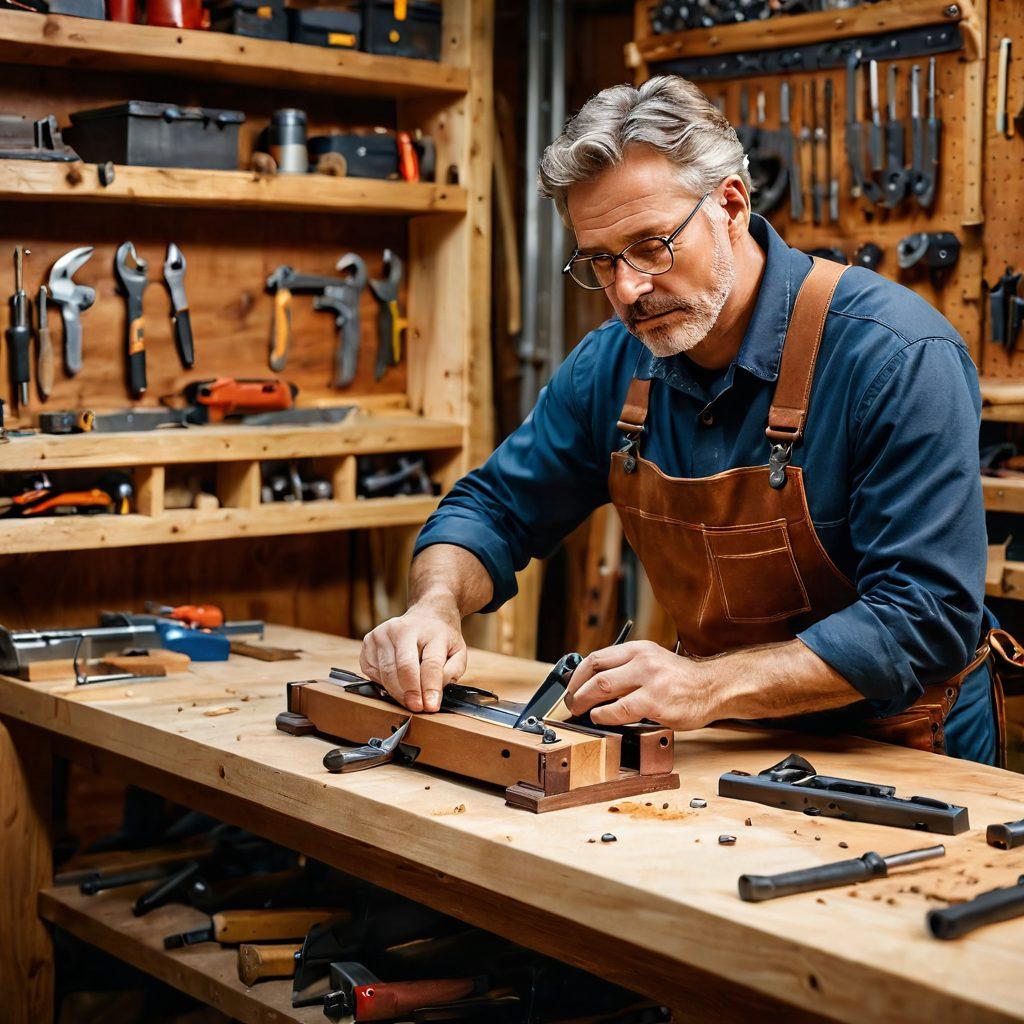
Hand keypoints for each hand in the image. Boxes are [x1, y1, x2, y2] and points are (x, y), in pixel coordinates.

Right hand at [359, 598, 466, 712]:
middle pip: (404, 668)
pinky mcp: (369, 640)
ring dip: (397, 692)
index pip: (430, 663)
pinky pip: (373, 671)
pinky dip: (384, 683)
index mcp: (431, 631)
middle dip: (410, 693)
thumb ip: (451, 672)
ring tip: (410, 699)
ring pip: (387, 673)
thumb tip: (433, 691)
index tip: (431, 706)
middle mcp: (404, 629)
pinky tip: (396, 680)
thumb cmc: (441, 638)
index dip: (430, 688)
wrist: (427, 613)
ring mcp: (383, 633)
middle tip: (417, 709)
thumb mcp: (458, 652)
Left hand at [564, 640, 712, 729]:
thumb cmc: (681, 679)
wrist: (713, 687)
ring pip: (603, 687)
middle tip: (571, 703)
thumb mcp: (652, 661)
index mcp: (638, 649)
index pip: (597, 657)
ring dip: (585, 701)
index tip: (571, 686)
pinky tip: (601, 718)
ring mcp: (649, 680)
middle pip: (595, 672)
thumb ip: (627, 668)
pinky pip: (619, 710)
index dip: (577, 674)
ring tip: (582, 711)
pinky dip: (604, 715)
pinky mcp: (655, 702)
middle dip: (576, 690)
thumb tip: (593, 682)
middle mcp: (642, 660)